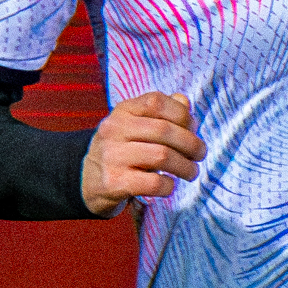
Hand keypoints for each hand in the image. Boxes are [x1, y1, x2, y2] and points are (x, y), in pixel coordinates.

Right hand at [82, 92, 204, 214]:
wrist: (87, 180)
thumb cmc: (122, 150)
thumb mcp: (136, 125)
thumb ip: (162, 113)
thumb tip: (185, 103)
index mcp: (122, 111)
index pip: (156, 101)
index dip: (182, 114)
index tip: (193, 129)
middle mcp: (113, 129)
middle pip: (164, 130)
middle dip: (191, 144)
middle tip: (200, 154)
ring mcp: (111, 156)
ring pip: (162, 156)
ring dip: (185, 166)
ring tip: (191, 172)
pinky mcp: (113, 183)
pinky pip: (152, 183)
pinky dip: (168, 185)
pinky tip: (169, 185)